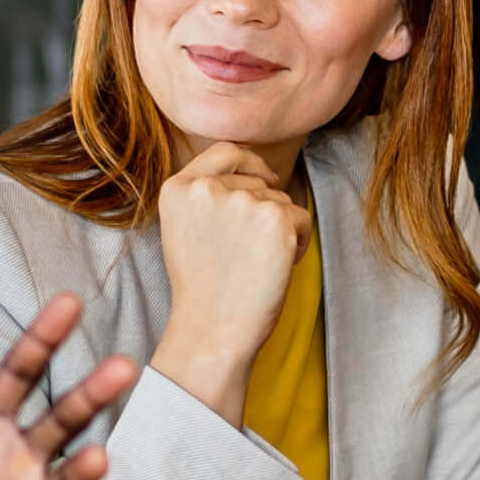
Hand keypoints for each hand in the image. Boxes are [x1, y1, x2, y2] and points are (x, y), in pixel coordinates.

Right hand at [147, 142, 309, 424]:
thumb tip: (255, 172)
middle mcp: (208, 187)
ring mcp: (243, 200)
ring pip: (281, 201)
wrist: (213, 330)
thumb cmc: (202, 290)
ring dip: (280, 229)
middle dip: (264, 211)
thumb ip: (207, 197)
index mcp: (178, 187)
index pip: (225, 150)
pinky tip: (278, 268)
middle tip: (252, 253)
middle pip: (258, 182)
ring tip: (258, 265)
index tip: (265, 177)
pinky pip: (301, 219)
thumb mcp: (185, 229)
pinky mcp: (276, 218)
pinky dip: (298, 242)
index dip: (250, 162)